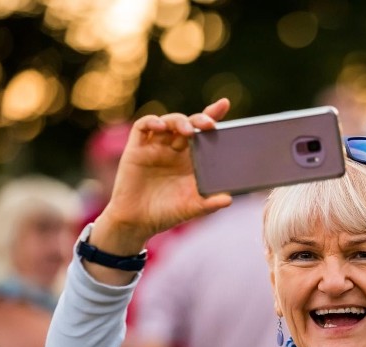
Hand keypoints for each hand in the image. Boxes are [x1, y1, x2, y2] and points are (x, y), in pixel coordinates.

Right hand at [93, 99, 233, 253]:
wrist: (137, 223)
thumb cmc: (166, 213)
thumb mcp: (192, 208)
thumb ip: (210, 203)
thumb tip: (229, 199)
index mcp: (190, 159)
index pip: (203, 132)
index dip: (212, 115)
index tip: (224, 104)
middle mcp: (174, 149)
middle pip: (188, 124)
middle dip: (199, 119)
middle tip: (209, 124)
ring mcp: (155, 147)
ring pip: (167, 122)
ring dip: (179, 121)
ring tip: (188, 131)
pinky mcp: (136, 149)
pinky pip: (143, 127)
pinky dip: (151, 122)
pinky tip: (160, 126)